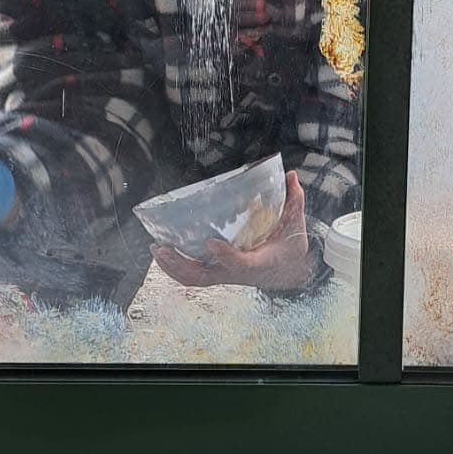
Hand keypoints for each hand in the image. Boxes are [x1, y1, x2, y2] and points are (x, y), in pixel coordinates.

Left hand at [152, 170, 313, 292]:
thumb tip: (291, 175)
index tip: (211, 242)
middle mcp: (236, 273)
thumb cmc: (289, 247)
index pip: (239, 263)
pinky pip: (192, 277)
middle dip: (181, 264)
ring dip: (172, 266)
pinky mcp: (217, 274)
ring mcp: (224, 275)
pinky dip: (175, 268)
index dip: (225, 256)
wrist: (288, 271)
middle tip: (163, 247)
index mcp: (257, 263)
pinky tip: (162, 253)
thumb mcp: (295, 224)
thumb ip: (293, 199)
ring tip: (156, 248)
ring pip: (194, 279)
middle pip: (204, 276)